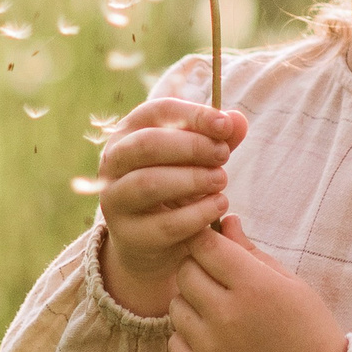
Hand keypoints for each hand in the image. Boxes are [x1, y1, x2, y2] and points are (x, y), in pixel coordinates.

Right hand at [96, 98, 245, 316]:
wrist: (150, 240)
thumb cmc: (174, 187)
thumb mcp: (195, 159)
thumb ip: (216, 138)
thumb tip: (238, 121)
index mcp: (128, 132)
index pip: (157, 111)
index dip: (193, 115)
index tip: (225, 126)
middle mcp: (113, 162)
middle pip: (147, 144)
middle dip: (192, 147)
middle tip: (223, 155)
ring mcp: (114, 199)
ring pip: (148, 183)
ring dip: (192, 179)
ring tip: (221, 180)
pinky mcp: (127, 234)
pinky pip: (164, 224)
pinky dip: (197, 214)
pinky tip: (218, 205)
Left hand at [168, 214, 347, 351]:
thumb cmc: (309, 331)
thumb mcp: (290, 283)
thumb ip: (252, 252)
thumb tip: (225, 221)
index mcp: (253, 286)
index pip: (205, 245)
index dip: (205, 240)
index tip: (211, 245)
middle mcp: (226, 314)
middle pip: (185, 272)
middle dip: (198, 269)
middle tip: (219, 281)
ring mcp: (210, 347)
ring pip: (176, 305)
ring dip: (192, 304)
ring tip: (220, 314)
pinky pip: (175, 341)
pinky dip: (188, 337)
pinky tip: (214, 339)